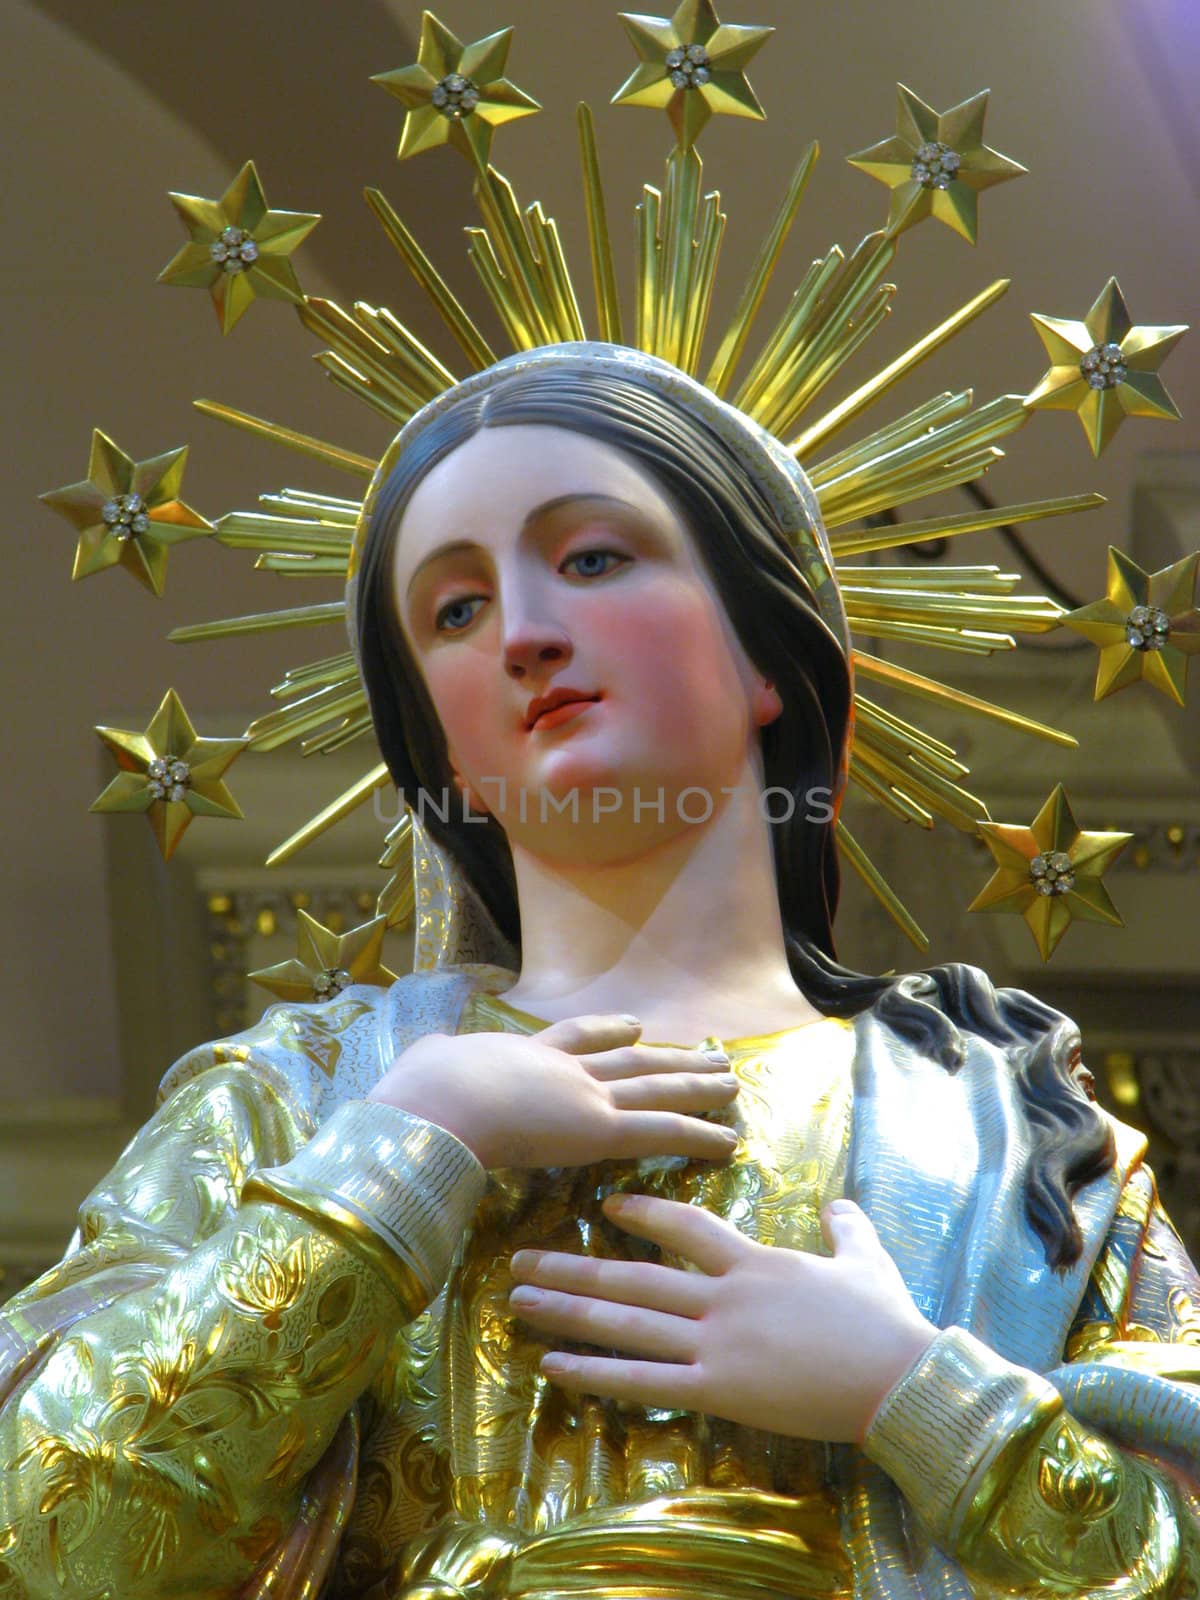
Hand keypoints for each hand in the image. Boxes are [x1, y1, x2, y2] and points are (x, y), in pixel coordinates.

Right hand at [367, 1014, 739, 1170]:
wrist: (435, 1102)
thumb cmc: (420, 1091)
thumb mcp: (427, 1062)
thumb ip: (435, 1057)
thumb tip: (428, 1051)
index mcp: (521, 1053)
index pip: (574, 1040)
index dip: (608, 1032)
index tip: (635, 1027)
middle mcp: (563, 1067)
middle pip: (630, 1059)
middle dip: (670, 1058)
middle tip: (708, 1053)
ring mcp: (585, 1094)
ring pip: (656, 1087)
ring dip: (698, 1085)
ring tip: (732, 1081)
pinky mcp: (600, 1129)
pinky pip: (662, 1132)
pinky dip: (699, 1135)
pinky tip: (729, 1140)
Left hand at [508, 1193, 937, 1443]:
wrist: (899, 1373)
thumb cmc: (885, 1319)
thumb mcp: (866, 1260)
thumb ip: (844, 1226)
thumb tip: (839, 1201)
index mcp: (754, 1262)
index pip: (686, 1226)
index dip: (645, 1212)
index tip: (608, 1205)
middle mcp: (723, 1296)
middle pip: (634, 1275)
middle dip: (573, 1266)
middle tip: (520, 1259)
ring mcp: (716, 1343)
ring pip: (628, 1321)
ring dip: (569, 1309)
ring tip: (520, 1301)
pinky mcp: (718, 1391)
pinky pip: (644, 1382)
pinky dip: (595, 1372)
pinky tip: (554, 1366)